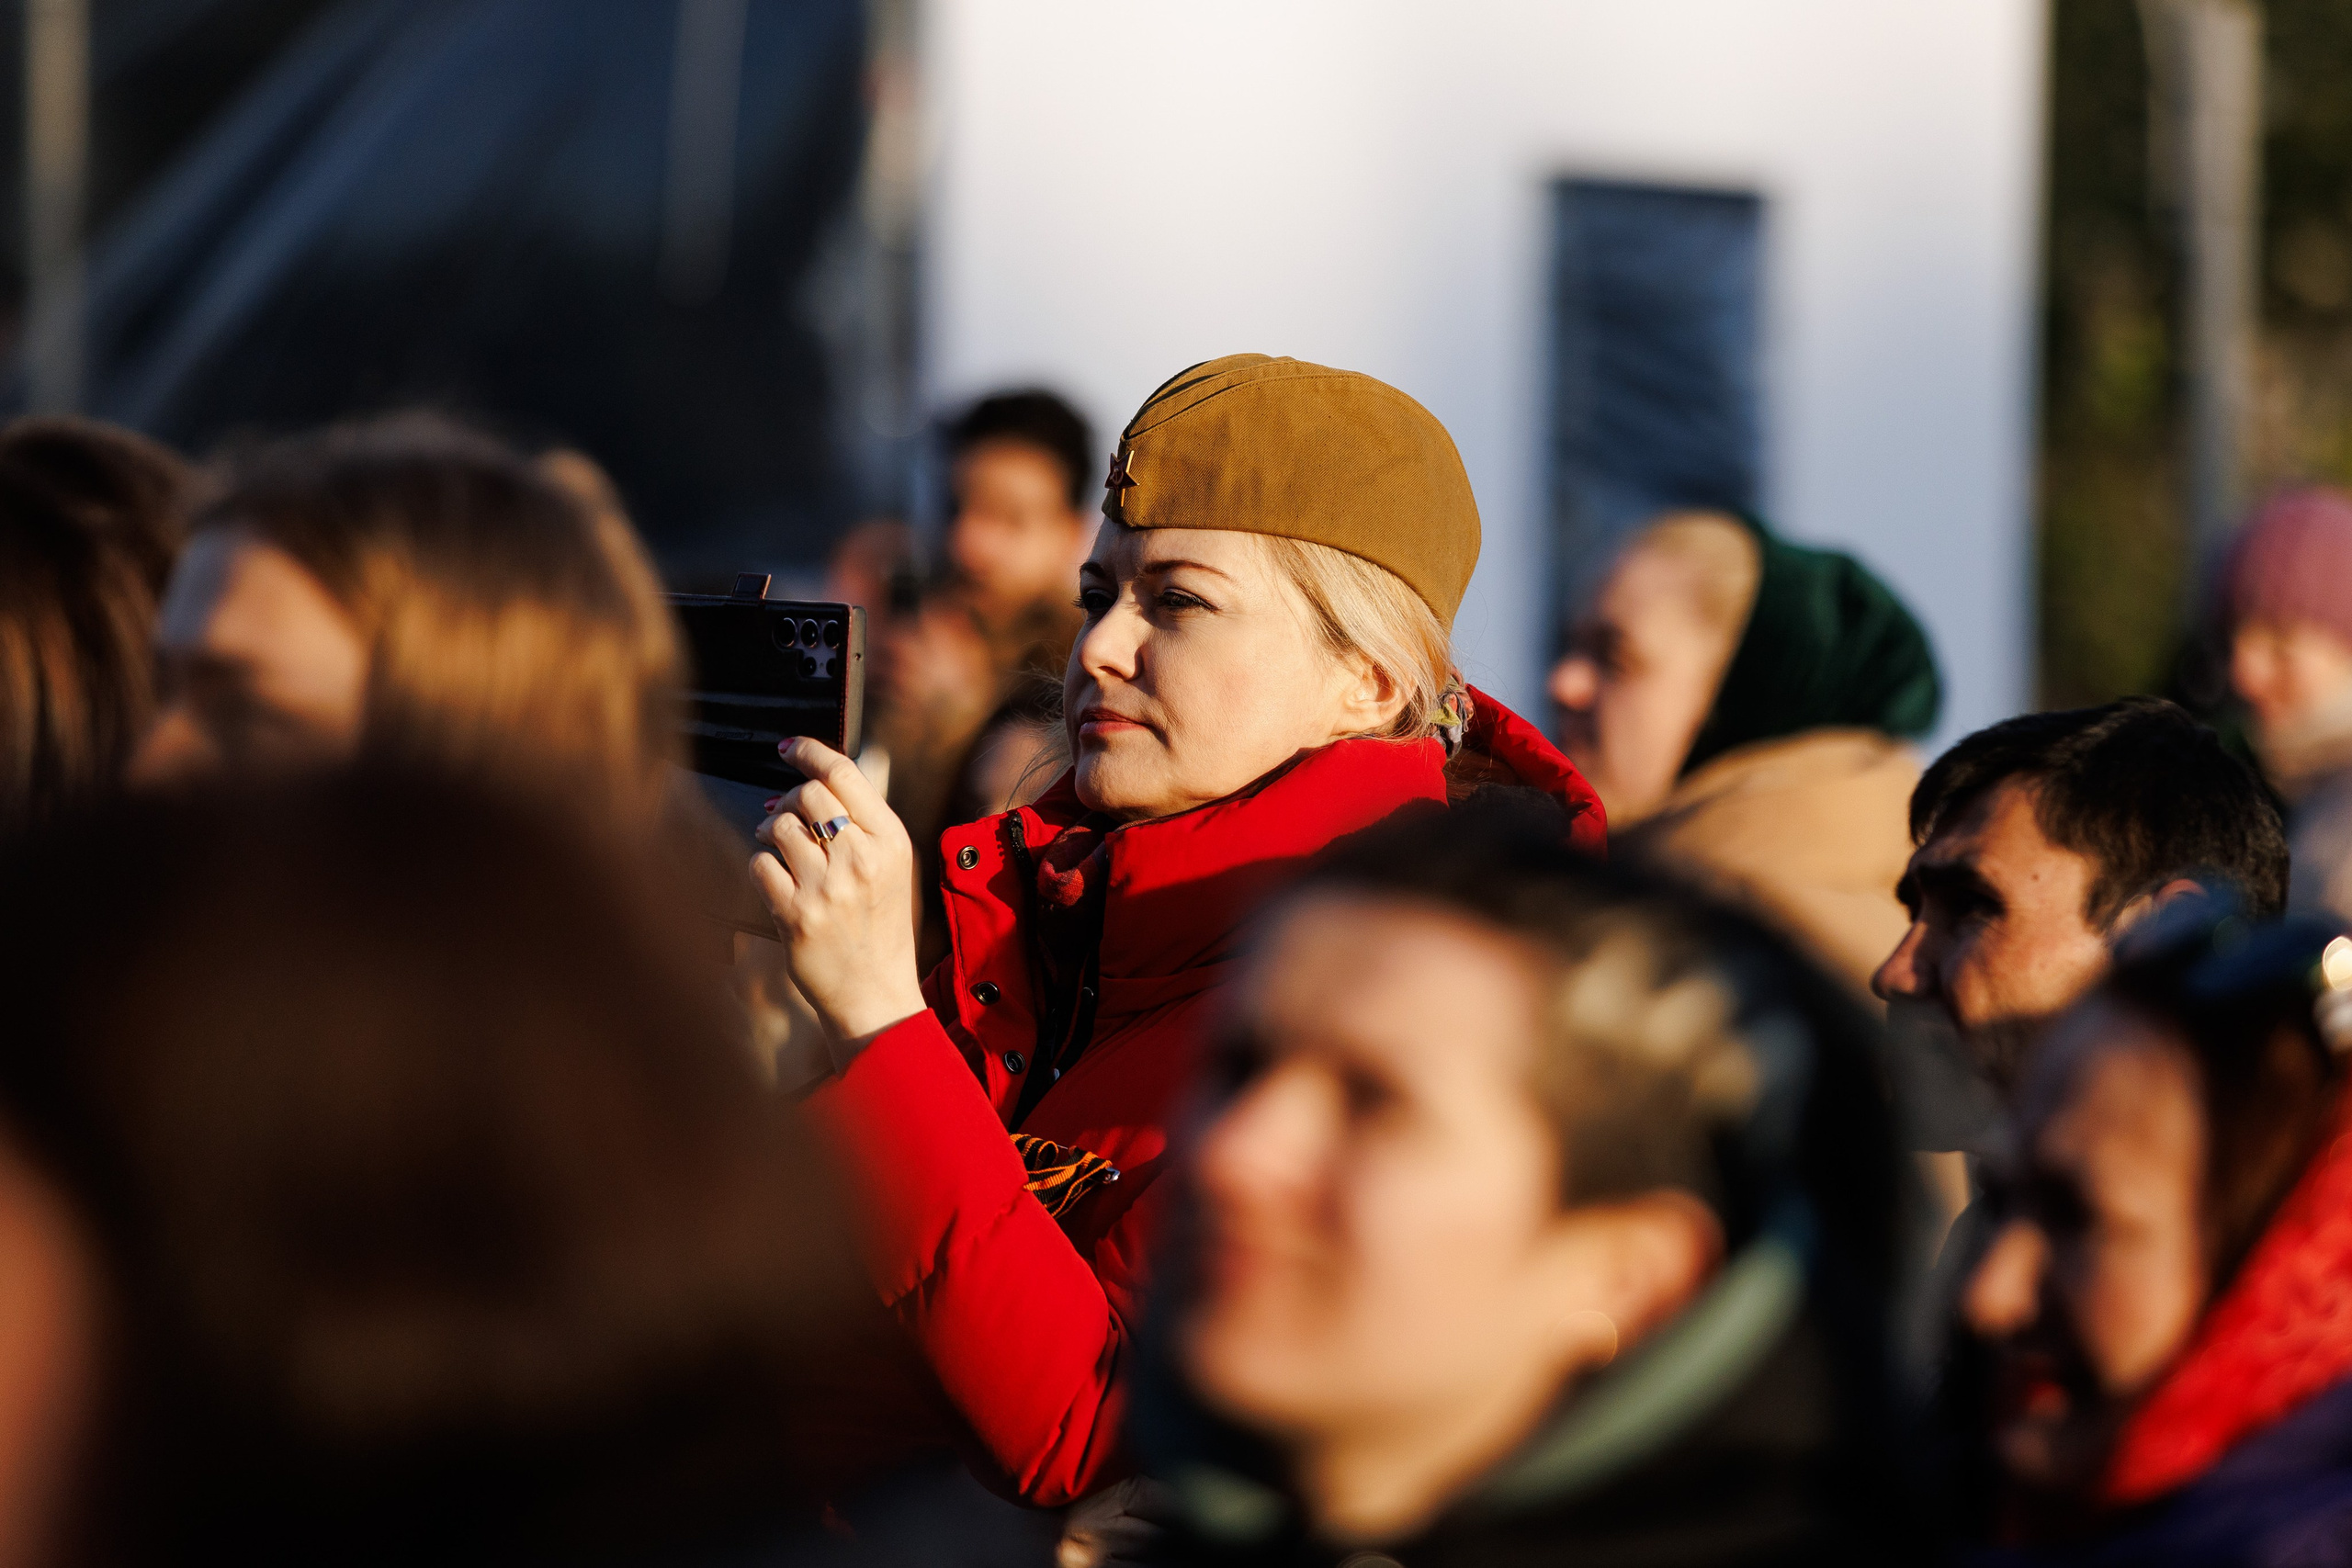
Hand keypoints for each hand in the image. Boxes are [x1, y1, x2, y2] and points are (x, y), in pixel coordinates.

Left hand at [751, 738, 928, 1062]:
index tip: (788, 748)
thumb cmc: (882, 928)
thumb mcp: (893, 869)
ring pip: (779, 826)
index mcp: (891, 841)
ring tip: (776, 845)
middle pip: (808, 794)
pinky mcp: (795, 914)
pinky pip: (759, 864)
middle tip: (782, 811)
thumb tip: (827, 776)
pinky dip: (761, 865)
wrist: (875, 994)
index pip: (845, 773)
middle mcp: (860, 859)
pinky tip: (774, 879)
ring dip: (770, 831)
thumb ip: (867, 824)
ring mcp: (827, 887)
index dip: (810, 752)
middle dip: (788, 798)